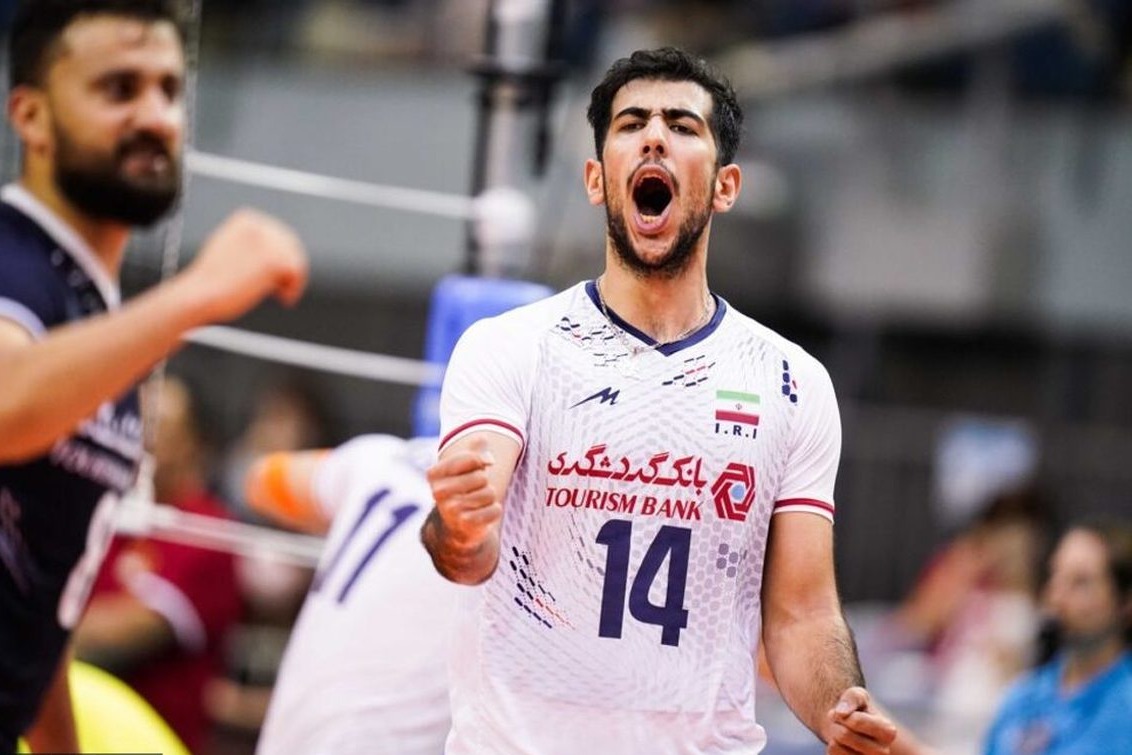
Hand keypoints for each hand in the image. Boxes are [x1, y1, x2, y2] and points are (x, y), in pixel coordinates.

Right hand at [184, 209, 308, 322]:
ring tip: (281, 295)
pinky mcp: (274, 260)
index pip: (279, 235)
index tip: (277, 276)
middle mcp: (259, 225)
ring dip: (292, 279)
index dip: (282, 257)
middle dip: (289, 268)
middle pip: (291, 246)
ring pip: (296, 260)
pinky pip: (298, 273)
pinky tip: (284, 299)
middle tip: (283, 289)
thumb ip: (250, 246)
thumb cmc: (209, 282)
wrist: (200, 294)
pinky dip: (295, 288)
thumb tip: (277, 253)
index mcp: (246, 219)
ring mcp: (267, 241)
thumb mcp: (229, 251)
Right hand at [426, 438, 500, 547]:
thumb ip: (473, 452)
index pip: (471, 458)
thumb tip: (483, 438)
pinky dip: (494, 512)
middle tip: (473, 492)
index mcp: (434, 474)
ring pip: (490, 493)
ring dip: (489, 498)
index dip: (482, 461)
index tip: (480, 466)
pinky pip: (495, 510)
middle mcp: (438, 491)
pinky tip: (481, 515)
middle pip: (482, 477)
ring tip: (477, 504)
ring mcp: (451, 509)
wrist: (456, 528)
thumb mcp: (463, 469)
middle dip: (485, 484)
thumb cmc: (462, 491)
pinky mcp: (466, 524)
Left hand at [826, 687, 897, 754]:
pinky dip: (830, 747)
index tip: (846, 712)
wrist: (850, 729)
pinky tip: (840, 745)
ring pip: (835, 746)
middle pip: (844, 735)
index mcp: (889, 732)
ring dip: (832, 735)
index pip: (855, 721)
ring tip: (840, 732)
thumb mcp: (857, 695)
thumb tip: (841, 713)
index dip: (843, 713)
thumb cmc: (856, 710)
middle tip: (840, 722)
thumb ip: (852, 698)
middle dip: (836, 724)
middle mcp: (882, 753)